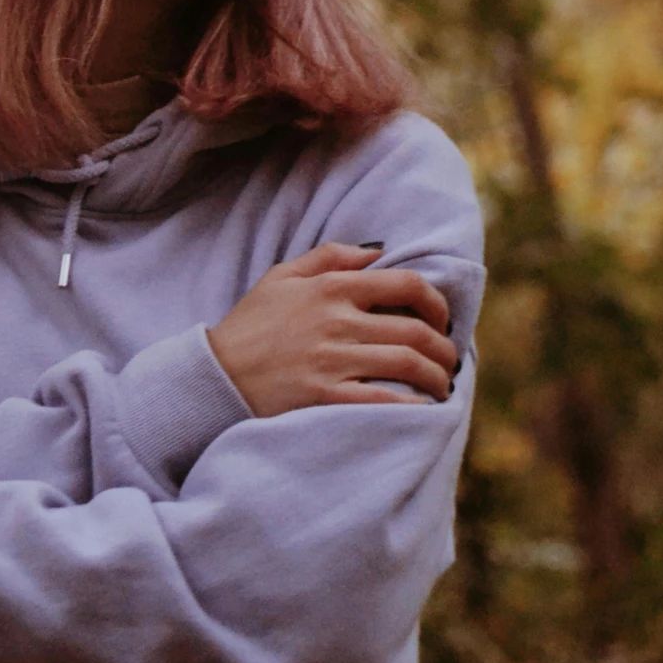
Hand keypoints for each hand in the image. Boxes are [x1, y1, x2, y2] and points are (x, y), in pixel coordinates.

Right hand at [207, 244, 457, 417]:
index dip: (436, 301)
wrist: (214, 376)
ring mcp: (331, 360)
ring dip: (436, 377)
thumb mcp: (281, 277)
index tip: (442, 319)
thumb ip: (329, 258)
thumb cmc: (249, 326)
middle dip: (443, 348)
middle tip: (448, 360)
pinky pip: (384, 400)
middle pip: (414, 329)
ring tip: (440, 386)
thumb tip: (375, 253)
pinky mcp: (324, 397)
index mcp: (331, 288)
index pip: (405, 284)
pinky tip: (421, 409)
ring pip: (408, 364)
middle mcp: (337, 321)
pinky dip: (412, 405)